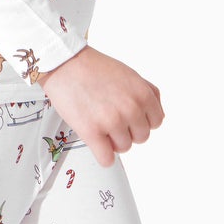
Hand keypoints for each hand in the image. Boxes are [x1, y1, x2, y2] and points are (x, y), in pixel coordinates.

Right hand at [38, 45, 162, 167]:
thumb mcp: (130, 74)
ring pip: (124, 148)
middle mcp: (130, 108)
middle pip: (141, 137)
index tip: (130, 117)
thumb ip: (148, 93)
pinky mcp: (91, 132)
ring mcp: (111, 121)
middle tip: (112, 120)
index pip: (156, 122)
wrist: (65, 64)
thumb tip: (157, 113)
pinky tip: (97, 143)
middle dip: (128, 130)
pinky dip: (103, 156)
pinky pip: (106, 159)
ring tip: (100, 125)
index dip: (141, 120)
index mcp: (142, 94)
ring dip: (113, 141)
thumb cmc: (94, 68)